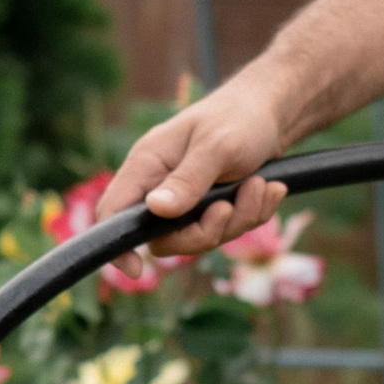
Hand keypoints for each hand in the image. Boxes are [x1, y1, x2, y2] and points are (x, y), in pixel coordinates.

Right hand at [99, 74, 292, 255]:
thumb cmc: (237, 117)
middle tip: (228, 206)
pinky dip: (253, 213)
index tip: (136, 271)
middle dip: (205, 231)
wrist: (271, 112)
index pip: (113, 212)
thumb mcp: (216, 146)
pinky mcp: (212, 207)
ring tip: (259, 185)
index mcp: (147, 165)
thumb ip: (187, 179)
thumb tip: (155, 209)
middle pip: (164, 239)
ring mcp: (187, 200)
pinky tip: (268, 188)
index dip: (117, 246)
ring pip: (202, 238)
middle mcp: (161, 186)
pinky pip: (228, 230)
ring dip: (238, 218)